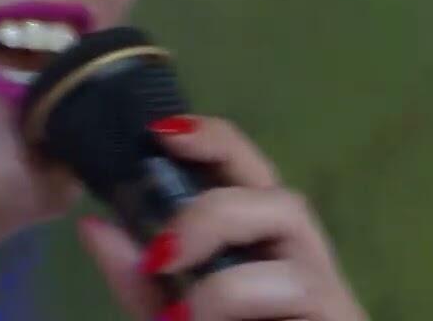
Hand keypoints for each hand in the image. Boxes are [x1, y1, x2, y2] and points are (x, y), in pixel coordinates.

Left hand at [76, 115, 367, 320]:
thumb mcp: (169, 316)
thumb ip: (136, 280)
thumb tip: (92, 225)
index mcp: (262, 248)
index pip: (246, 175)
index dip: (212, 140)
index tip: (159, 131)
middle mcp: (300, 260)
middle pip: (282, 194)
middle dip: (216, 194)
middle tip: (162, 247)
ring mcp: (328, 290)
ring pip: (291, 226)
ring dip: (220, 255)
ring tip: (175, 301)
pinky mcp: (339, 314)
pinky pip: (294, 286)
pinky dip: (231, 296)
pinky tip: (191, 319)